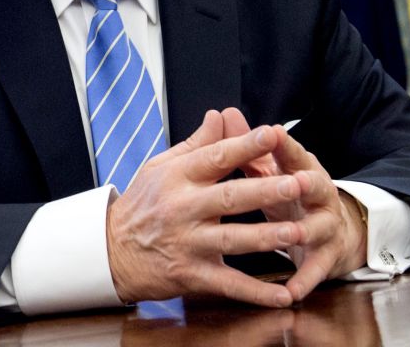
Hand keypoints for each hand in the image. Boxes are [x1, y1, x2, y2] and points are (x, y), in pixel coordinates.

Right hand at [106, 110, 303, 307]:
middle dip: (266, 190)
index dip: (245, 145)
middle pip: (231, 198)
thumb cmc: (141, 205)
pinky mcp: (191, 274)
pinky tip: (283, 295)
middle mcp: (182, 209)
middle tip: (298, 183)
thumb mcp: (160, 168)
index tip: (273, 134)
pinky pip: (228, 284)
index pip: (215, 157)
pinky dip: (256, 292)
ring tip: (297, 231)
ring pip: (233, 240)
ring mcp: (188, 243)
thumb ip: (195, 145)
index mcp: (177, 178)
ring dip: (267, 237)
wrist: (111, 252)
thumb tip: (220, 116)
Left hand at [221, 108, 368, 300]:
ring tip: (292, 235)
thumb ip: (247, 146)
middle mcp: (316, 194)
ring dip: (304, 231)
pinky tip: (290, 292)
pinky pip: (315, 270)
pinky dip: (303, 280)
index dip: (283, 143)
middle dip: (302, 183)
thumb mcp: (270, 169)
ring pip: (316, 228)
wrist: (330, 232)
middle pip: (312, 185)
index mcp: (300, 168)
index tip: (271, 131)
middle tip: (293, 180)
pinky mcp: (325, 257)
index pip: (291, 152)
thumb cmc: (289, 194)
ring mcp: (324, 226)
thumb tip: (223, 112)